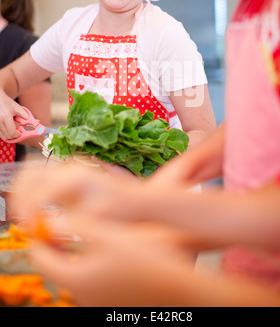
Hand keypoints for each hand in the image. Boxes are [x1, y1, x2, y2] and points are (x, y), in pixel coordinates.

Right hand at [0, 90, 27, 140]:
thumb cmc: (7, 102)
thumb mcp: (18, 107)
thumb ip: (26, 116)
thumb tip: (36, 122)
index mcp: (6, 116)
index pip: (12, 132)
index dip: (19, 134)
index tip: (22, 132)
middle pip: (8, 136)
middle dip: (15, 136)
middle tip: (19, 131)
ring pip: (3, 136)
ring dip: (10, 135)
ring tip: (14, 129)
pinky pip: (0, 134)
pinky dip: (5, 133)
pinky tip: (8, 128)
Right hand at [9, 163, 144, 227]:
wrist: (138, 199)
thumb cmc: (122, 211)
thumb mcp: (97, 221)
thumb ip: (70, 224)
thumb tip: (44, 229)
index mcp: (76, 178)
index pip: (39, 191)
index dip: (29, 214)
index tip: (32, 232)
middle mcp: (69, 168)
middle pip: (28, 174)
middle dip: (21, 201)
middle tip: (26, 224)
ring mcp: (67, 168)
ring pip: (30, 173)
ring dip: (23, 195)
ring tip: (29, 219)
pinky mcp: (67, 174)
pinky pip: (39, 177)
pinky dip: (31, 193)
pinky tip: (37, 214)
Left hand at [28, 215, 195, 306]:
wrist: (175, 286)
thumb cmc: (143, 257)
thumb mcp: (107, 233)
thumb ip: (75, 225)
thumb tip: (51, 222)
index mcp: (75, 278)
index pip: (41, 256)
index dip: (39, 235)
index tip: (43, 219)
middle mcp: (80, 295)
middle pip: (56, 267)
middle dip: (56, 245)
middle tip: (61, 224)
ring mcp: (95, 302)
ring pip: (74, 273)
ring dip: (73, 255)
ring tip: (85, 234)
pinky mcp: (109, 303)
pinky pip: (90, 282)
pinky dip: (89, 266)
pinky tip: (107, 252)